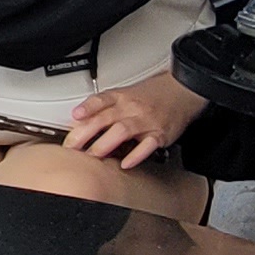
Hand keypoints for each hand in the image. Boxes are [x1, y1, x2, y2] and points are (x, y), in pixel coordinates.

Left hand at [60, 74, 204, 168]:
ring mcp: (145, 121)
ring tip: (92, 155)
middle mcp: (131, 108)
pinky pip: (147, 145)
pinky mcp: (160, 134)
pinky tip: (126, 163)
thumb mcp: (126, 94)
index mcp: (121, 97)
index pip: (100, 101)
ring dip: (104, 144)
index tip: (73, 118)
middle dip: (85, 134)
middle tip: (72, 147)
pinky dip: (136, 155)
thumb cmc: (152, 95)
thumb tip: (80, 121)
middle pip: (104, 119)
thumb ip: (105, 107)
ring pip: (122, 131)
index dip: (86, 109)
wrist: (182, 90)